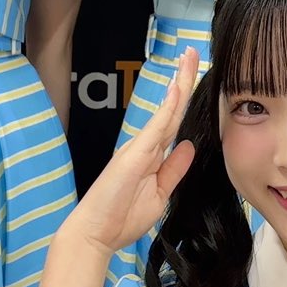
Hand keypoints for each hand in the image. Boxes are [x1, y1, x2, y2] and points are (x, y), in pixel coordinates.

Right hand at [63, 50, 198, 256]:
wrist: (93, 234)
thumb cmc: (120, 218)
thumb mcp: (159, 194)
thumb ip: (173, 169)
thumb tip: (188, 146)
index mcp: (150, 155)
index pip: (173, 121)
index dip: (185, 98)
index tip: (193, 74)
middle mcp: (144, 146)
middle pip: (171, 108)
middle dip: (183, 79)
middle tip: (193, 52)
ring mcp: (138, 148)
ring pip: (166, 111)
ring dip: (179, 84)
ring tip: (188, 58)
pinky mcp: (133, 155)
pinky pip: (155, 127)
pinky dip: (167, 108)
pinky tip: (177, 89)